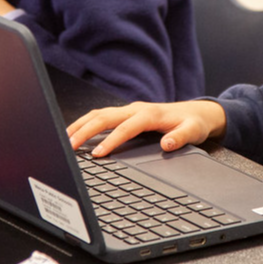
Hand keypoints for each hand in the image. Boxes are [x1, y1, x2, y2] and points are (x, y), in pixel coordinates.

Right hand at [66, 100, 227, 156]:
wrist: (198, 112)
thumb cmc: (194, 122)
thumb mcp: (194, 131)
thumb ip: (181, 137)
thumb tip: (167, 143)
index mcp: (150, 114)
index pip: (125, 128)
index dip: (110, 141)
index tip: (97, 155)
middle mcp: (136, 109)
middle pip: (104, 116)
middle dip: (85, 130)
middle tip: (68, 146)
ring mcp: (130, 109)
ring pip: (99, 113)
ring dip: (81, 125)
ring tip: (65, 139)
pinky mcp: (126, 113)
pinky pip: (101, 115)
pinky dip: (86, 122)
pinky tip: (76, 132)